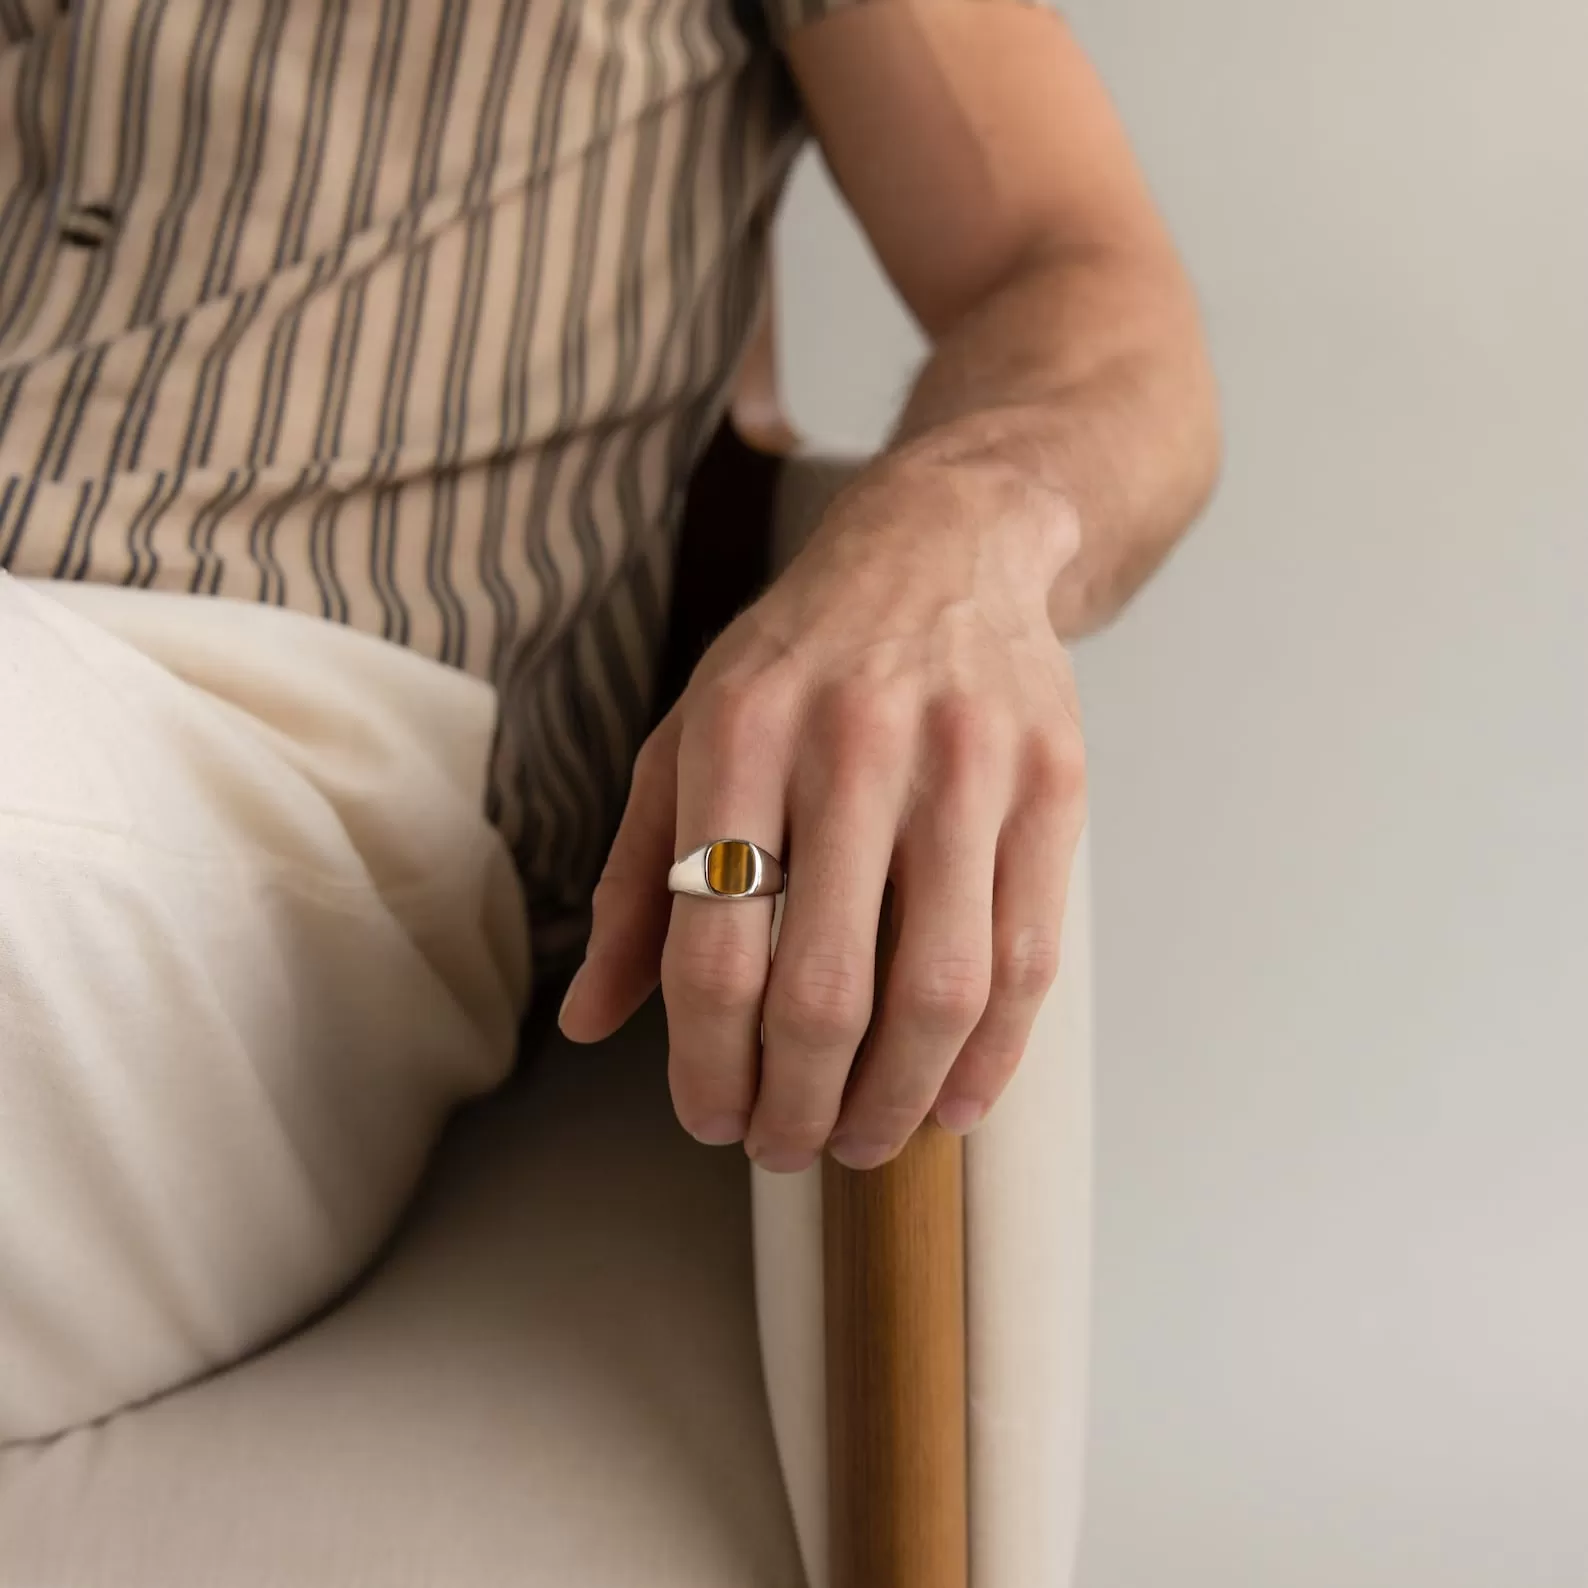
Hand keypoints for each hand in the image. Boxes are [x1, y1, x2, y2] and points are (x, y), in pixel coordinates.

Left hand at [557, 448, 1086, 1170]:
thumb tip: (588, 1021)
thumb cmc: (796, 661)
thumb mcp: (686, 738)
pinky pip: (1026, 955)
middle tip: (784, 1147)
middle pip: (822, 990)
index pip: (712, 950)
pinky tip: (953, 1099)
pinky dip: (990, 1054)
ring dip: (894, 1102)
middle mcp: (851, 744)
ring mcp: (965, 764)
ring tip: (863, 1143)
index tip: (711, 1121)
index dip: (707, 1066)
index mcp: (738, 734)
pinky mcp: (1052, 783)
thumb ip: (635, 881)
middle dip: (797, 1103)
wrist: (944, 548)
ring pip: (935, 989)